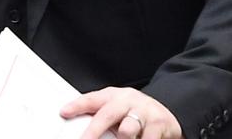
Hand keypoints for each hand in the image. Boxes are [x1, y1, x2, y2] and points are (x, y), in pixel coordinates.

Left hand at [61, 86, 181, 138]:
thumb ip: (102, 116)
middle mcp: (128, 101)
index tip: (64, 112)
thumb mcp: (117, 109)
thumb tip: (77, 123)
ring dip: (123, 138)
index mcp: (114, 96)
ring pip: (128, 128)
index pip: (92, 99)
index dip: (77, 105)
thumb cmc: (135, 113)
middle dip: (94, 130)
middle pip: (107, 114)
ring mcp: (144, 112)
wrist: (167, 113)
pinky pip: (147, 138)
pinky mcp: (159, 124)